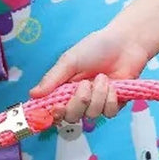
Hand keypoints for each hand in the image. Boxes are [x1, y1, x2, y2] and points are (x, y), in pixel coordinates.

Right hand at [29, 27, 149, 121]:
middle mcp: (79, 99)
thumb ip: (52, 78)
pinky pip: (109, 113)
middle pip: (72, 117)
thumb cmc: (97, 47)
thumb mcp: (70, 59)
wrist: (126, 42)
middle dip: (79, 103)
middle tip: (85, 84)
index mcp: (64, 89)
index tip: (57, 107)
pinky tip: (113, 85)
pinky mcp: (115, 104)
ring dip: (98, 95)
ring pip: (92, 115)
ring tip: (103, 77)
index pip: (54, 110)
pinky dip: (111, 99)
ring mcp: (97, 103)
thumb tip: (32, 94)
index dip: (54, 114)